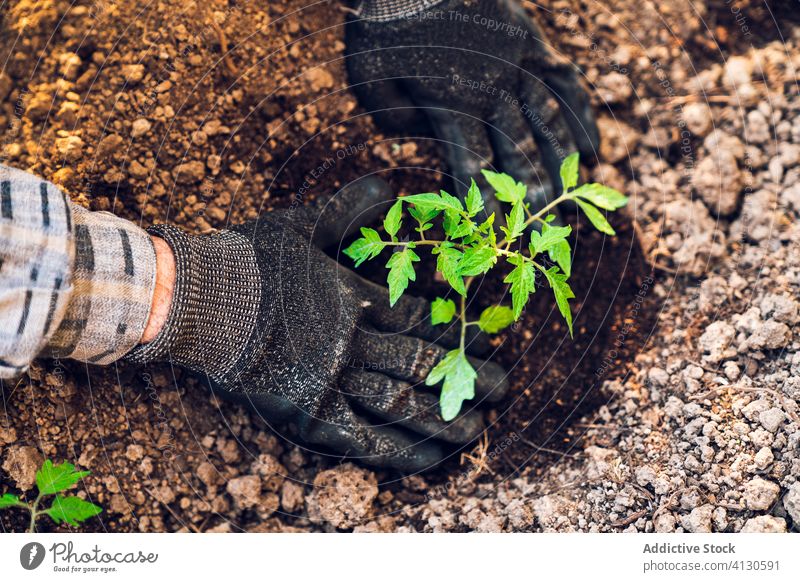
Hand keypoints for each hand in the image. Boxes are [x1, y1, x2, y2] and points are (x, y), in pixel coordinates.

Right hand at [128, 178, 507, 472]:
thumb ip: (348, 208)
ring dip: (446, 418)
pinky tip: (433, 459)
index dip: (455, 331)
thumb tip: (392, 185)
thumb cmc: (247, 261)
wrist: (194, 299)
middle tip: (506, 386)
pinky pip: (364, 440)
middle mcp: (353, 342)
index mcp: (355, 297)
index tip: (486, 338)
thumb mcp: (301, 225)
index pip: (419, 319)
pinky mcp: (309, 414)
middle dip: (468, 376)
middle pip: (424, 363)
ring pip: (404, 404)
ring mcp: (333, 381)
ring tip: (482, 429)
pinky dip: (400, 451)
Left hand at [345, 0, 598, 216]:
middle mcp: (491, 88)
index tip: (497, 235)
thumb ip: (395, 118)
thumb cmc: (382, 23)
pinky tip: (593, 147)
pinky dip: (581, 116)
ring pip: (549, 120)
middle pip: (519, 150)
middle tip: (544, 231)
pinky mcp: (529, 39)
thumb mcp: (369, 77)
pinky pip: (563, 80)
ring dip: (563, 163)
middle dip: (532, 195)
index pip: (475, 167)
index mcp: (451, 104)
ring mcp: (516, 62)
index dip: (486, 204)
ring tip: (575, 197)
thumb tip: (422, 137)